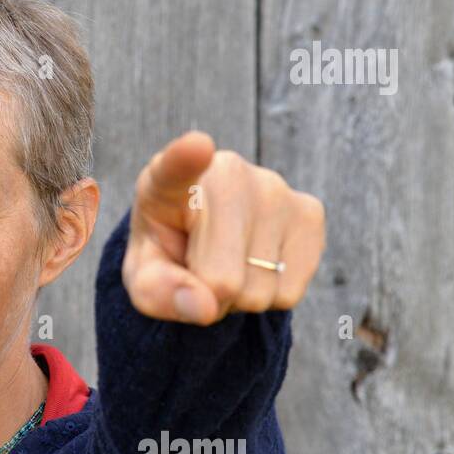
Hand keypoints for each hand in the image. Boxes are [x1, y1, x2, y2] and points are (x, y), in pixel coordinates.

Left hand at [122, 130, 324, 324]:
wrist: (204, 244)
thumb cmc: (167, 254)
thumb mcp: (144, 278)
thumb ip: (158, 293)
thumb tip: (204, 307)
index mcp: (167, 182)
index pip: (176, 168)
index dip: (186, 158)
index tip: (197, 146)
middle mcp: (226, 174)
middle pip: (223, 279)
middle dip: (209, 296)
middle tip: (198, 270)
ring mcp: (274, 188)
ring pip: (260, 291)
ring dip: (240, 297)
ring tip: (226, 264)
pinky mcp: (309, 212)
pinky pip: (289, 292)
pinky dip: (270, 295)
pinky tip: (256, 264)